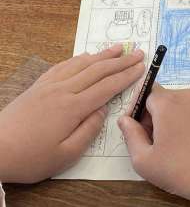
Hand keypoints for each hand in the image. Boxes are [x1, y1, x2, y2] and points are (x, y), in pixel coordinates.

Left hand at [0, 45, 144, 182]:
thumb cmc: (31, 158)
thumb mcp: (67, 154)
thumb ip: (89, 130)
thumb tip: (103, 110)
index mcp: (73, 107)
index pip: (107, 87)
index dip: (126, 76)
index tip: (141, 68)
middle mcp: (63, 90)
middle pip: (97, 71)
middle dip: (120, 61)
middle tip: (138, 52)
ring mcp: (49, 85)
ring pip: (81, 64)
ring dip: (102, 55)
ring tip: (118, 48)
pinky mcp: (38, 86)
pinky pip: (62, 66)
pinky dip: (78, 59)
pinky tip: (85, 56)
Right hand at [118, 85, 189, 205]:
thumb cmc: (179, 171)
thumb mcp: (143, 159)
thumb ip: (130, 135)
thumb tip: (124, 120)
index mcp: (168, 102)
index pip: (143, 93)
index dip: (134, 110)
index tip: (132, 130)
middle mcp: (185, 97)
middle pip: (157, 98)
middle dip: (147, 116)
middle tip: (146, 143)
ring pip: (170, 105)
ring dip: (161, 121)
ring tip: (162, 147)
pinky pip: (183, 111)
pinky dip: (175, 123)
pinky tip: (177, 146)